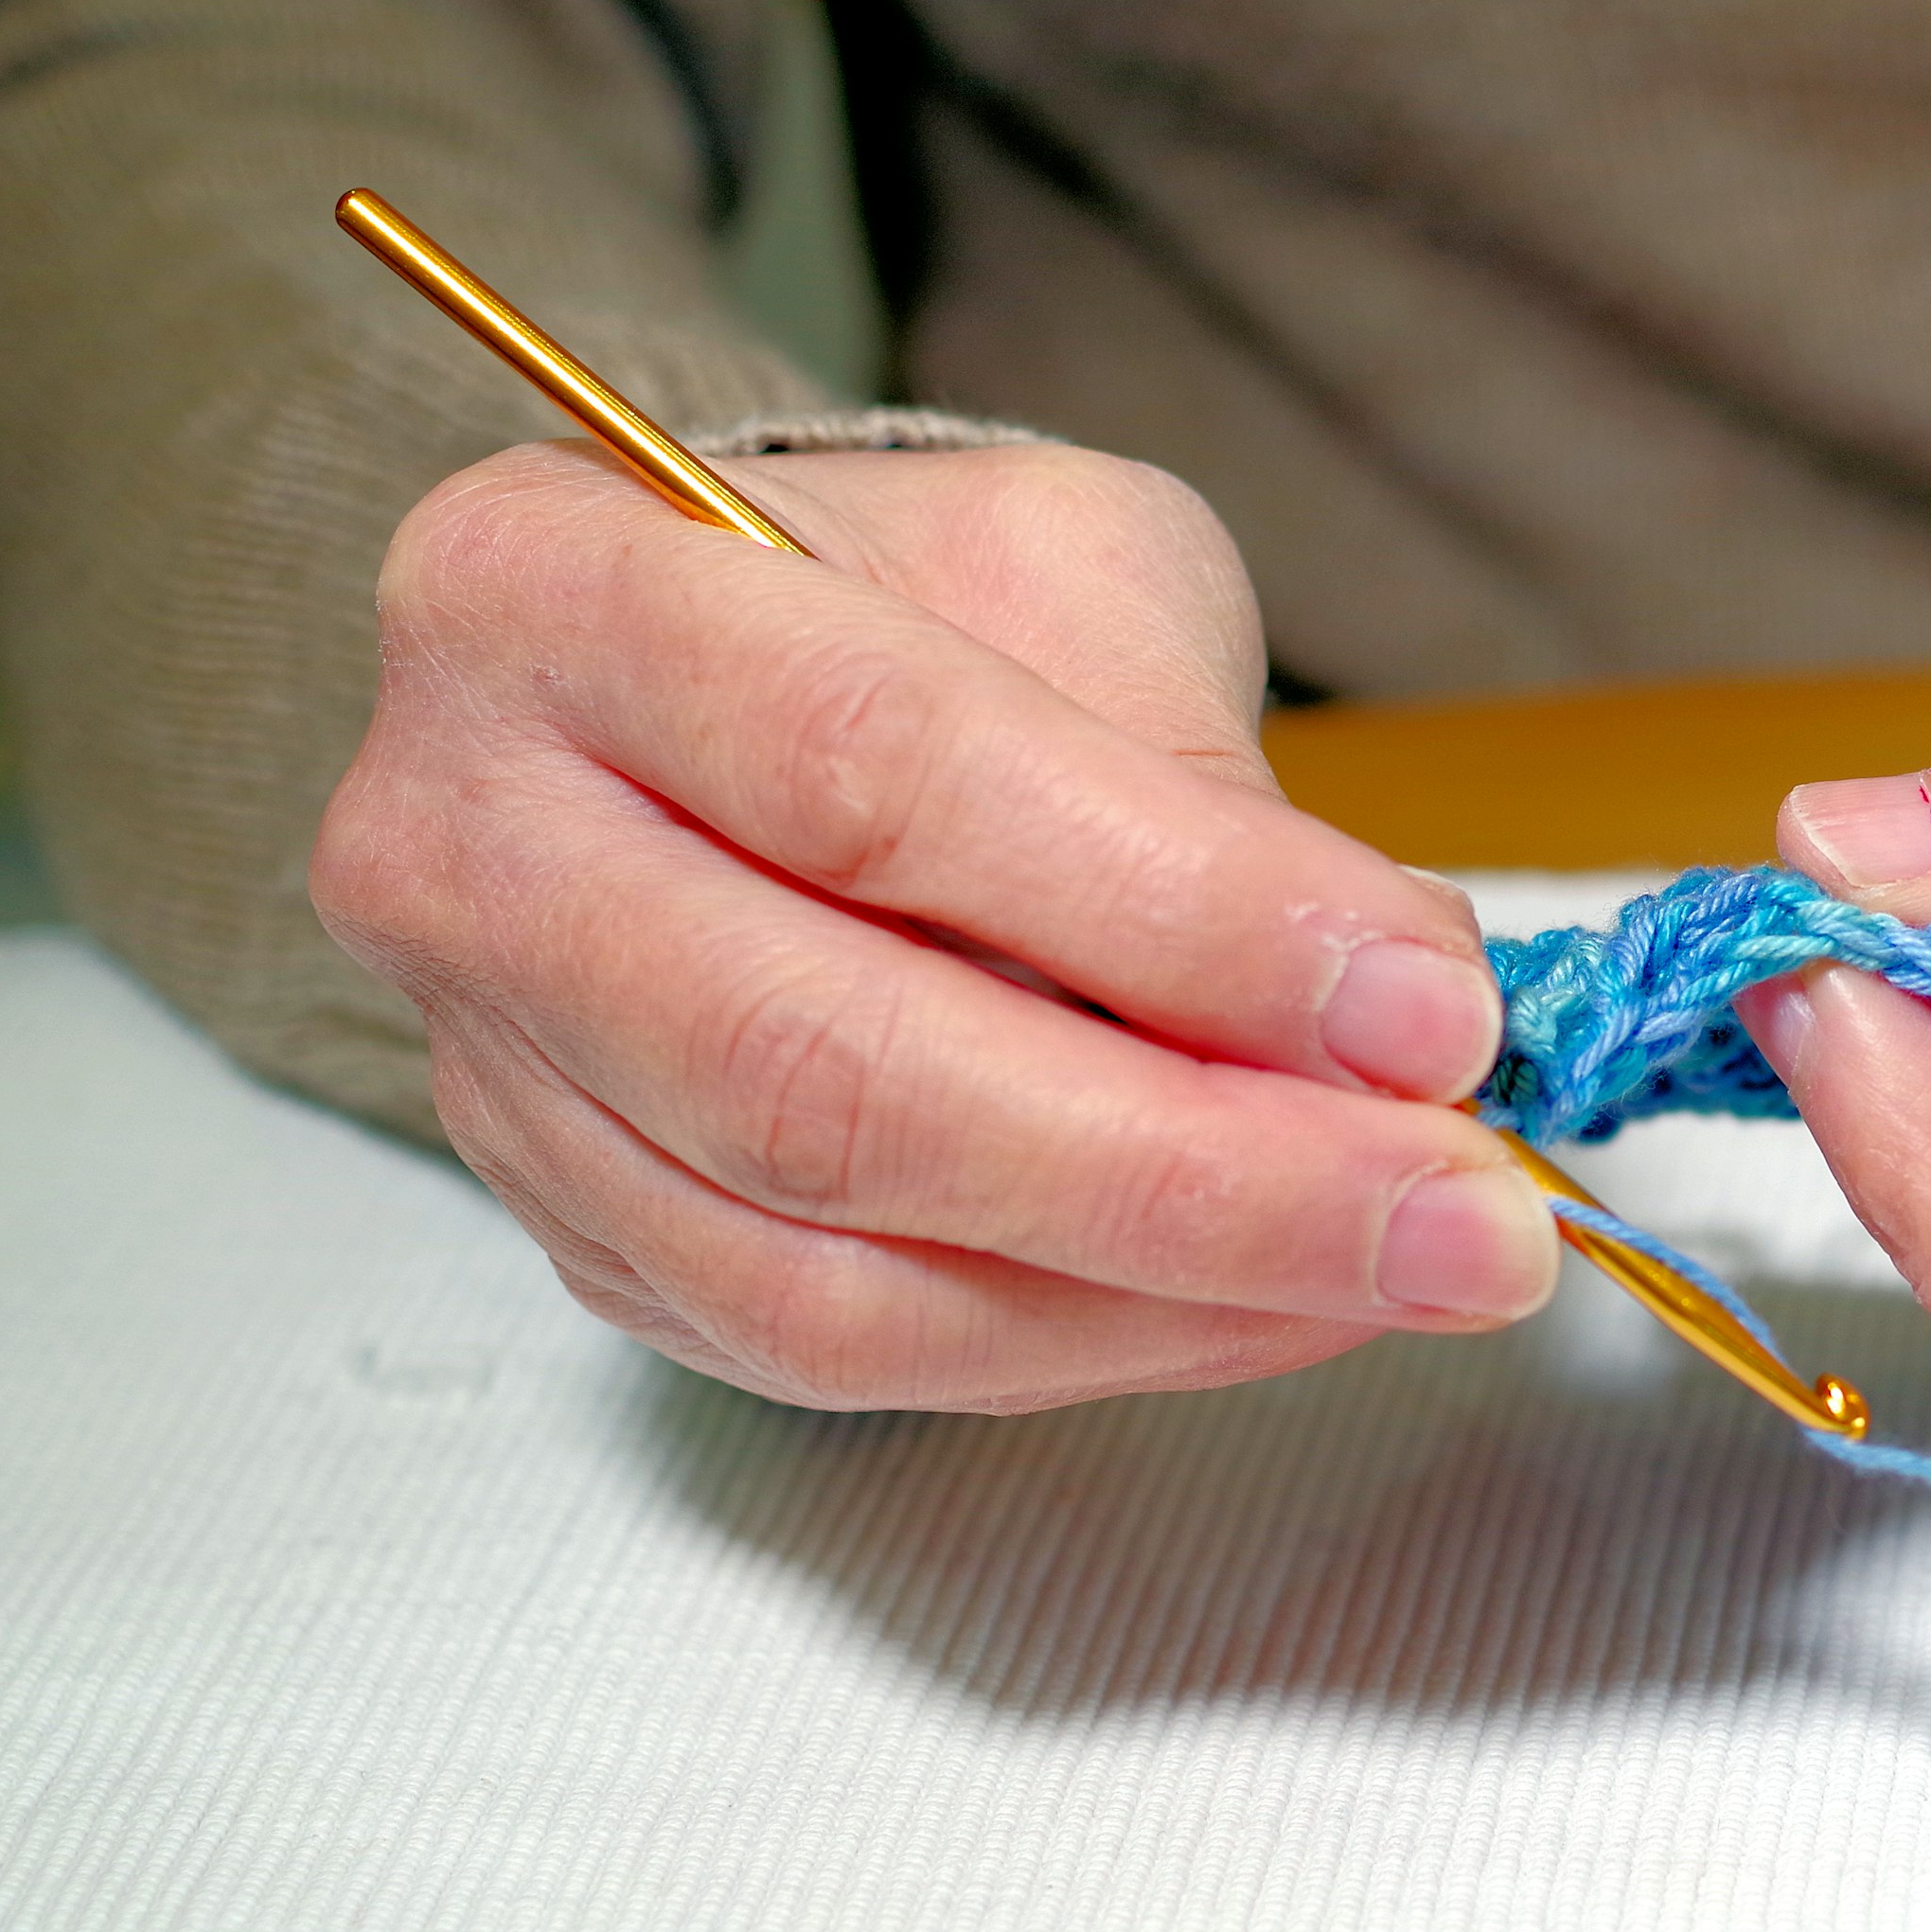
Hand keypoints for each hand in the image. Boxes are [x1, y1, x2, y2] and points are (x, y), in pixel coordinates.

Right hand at [315, 440, 1554, 1409]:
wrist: (730, 687)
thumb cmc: (905, 602)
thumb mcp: (1065, 576)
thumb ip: (1191, 777)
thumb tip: (1392, 1012)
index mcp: (551, 596)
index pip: (878, 779)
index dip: (1176, 917)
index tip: (1429, 1010)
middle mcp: (466, 851)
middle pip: (832, 1075)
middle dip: (1196, 1172)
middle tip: (1465, 1213)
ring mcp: (503, 1081)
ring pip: (838, 1271)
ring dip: (1170, 1298)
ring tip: (1412, 1263)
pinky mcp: (587, 1238)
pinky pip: (847, 1355)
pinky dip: (1098, 1342)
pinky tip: (1283, 1297)